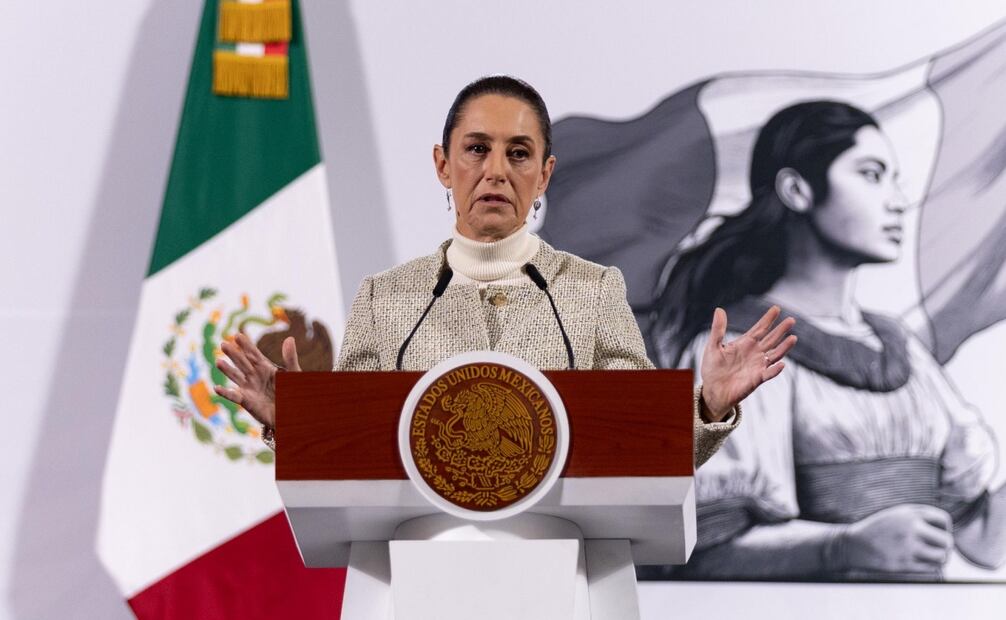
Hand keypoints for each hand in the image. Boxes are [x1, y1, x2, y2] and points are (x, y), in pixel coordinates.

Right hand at [213, 333, 300, 428]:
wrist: (291, 413)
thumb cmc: (293, 392)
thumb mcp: (294, 374)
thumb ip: (290, 358)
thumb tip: (289, 338)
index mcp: (266, 367)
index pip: (254, 354)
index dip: (246, 345)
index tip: (238, 335)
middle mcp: (255, 376)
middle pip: (242, 362)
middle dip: (234, 354)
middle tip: (223, 344)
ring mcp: (249, 388)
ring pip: (236, 376)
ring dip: (227, 370)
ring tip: (218, 362)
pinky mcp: (247, 402)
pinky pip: (234, 396)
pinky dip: (226, 393)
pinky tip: (217, 388)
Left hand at [699, 305, 795, 420]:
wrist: (712, 390)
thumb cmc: (712, 368)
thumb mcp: (713, 346)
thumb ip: (718, 329)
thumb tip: (719, 309)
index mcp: (745, 343)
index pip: (759, 329)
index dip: (768, 319)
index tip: (776, 308)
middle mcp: (754, 353)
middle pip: (771, 339)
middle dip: (781, 330)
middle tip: (791, 320)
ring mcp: (757, 366)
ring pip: (775, 355)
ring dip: (784, 347)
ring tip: (793, 338)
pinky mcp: (756, 379)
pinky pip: (768, 374)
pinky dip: (775, 370)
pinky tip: (781, 364)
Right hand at [837, 504, 953, 572]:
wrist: (853, 544)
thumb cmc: (878, 529)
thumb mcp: (896, 514)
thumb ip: (919, 517)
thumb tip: (947, 530)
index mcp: (910, 513)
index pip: (944, 520)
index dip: (945, 528)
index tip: (937, 534)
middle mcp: (911, 528)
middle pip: (947, 541)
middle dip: (945, 546)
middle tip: (938, 549)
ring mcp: (908, 547)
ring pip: (941, 557)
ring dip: (940, 559)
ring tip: (932, 558)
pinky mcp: (904, 564)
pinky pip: (930, 569)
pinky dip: (930, 567)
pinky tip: (922, 563)